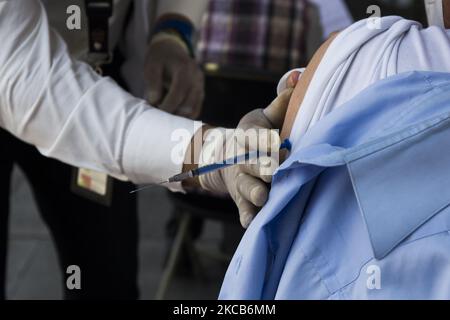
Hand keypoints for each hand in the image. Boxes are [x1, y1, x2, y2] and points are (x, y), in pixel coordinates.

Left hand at [144, 33, 203, 118]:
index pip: (179, 93)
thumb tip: (155, 102)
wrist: (171, 49)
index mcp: (185, 68)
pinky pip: (195, 110)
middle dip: (173, 113)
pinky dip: (184, 115)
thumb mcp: (151, 66)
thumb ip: (152, 83)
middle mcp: (197, 78)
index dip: (168, 106)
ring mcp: (201, 86)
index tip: (157, 112)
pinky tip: (173, 112)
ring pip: (193, 110)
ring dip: (179, 116)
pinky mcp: (201, 93)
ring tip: (166, 112)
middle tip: (159, 113)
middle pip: (188, 105)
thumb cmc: (159, 58)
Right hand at [198, 72, 299, 227]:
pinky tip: (251, 222)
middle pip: (251, 164)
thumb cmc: (252, 139)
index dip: (268, 143)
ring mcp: (241, 182)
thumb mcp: (262, 119)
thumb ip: (281, 102)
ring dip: (254, 192)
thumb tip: (300, 77)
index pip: (257, 139)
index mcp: (248, 138)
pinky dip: (246, 215)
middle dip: (262, 167)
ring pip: (246, 187)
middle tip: (273, 172)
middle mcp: (243, 160)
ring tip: (262, 197)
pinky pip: (242, 209)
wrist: (225, 160)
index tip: (281, 146)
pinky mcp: (241, 199)